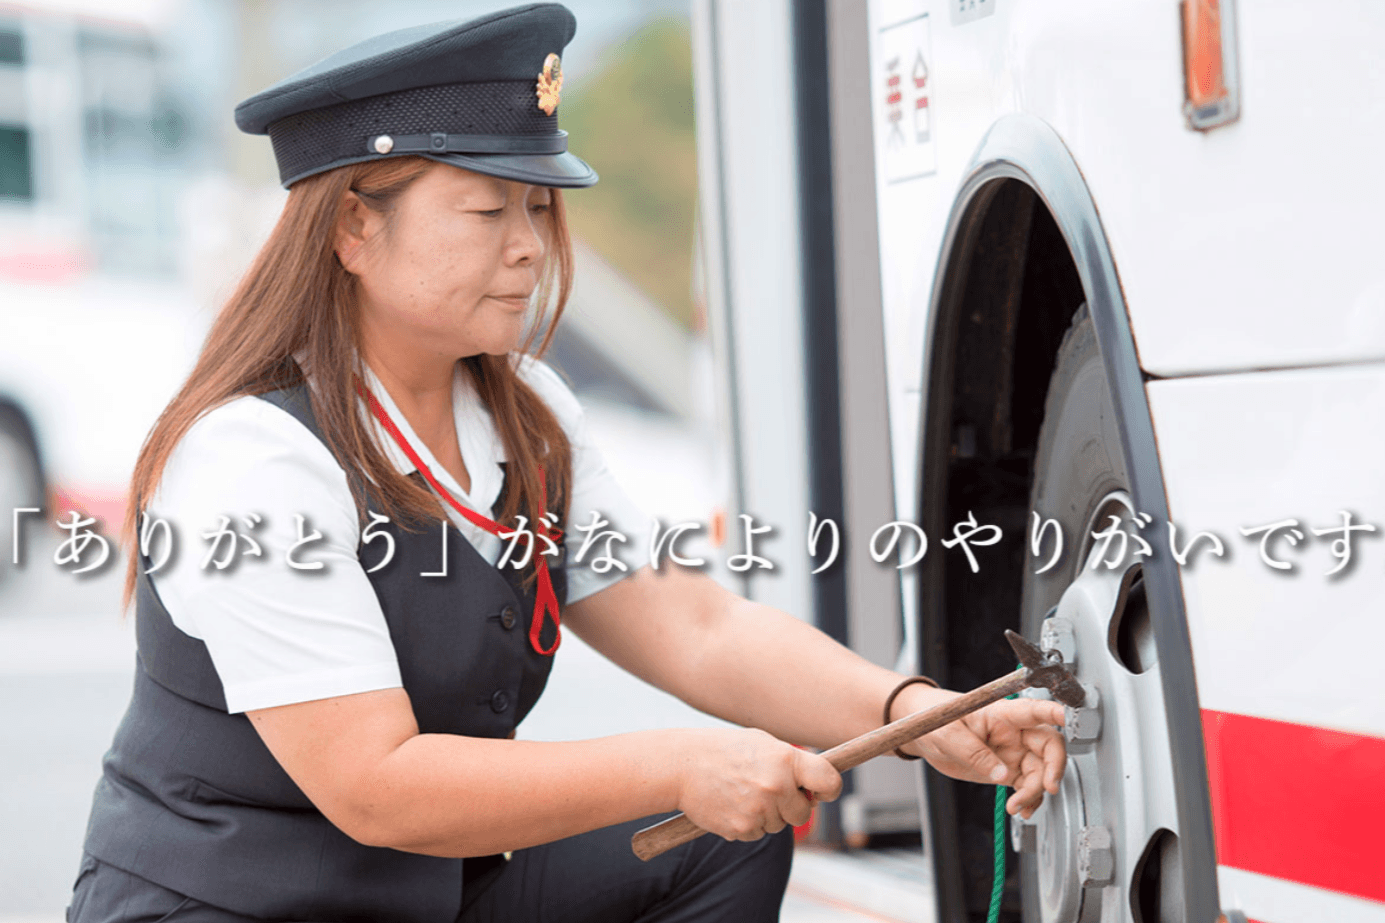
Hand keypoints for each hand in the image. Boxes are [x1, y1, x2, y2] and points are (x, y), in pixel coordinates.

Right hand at [673, 728, 842, 841]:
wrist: (682, 766)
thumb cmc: (726, 751)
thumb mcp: (762, 744)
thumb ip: (792, 763)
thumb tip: (815, 789)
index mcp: (786, 759)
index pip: (828, 781)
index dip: (830, 789)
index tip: (822, 792)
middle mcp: (776, 785)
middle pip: (803, 812)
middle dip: (792, 806)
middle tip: (770, 792)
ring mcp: (759, 809)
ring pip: (779, 825)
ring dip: (768, 815)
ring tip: (743, 793)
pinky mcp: (742, 829)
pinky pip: (757, 834)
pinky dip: (748, 824)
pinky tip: (732, 805)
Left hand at [893, 685, 1066, 818]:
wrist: (924, 735)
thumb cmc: (935, 721)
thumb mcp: (948, 734)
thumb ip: (974, 753)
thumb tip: (1001, 775)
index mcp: (1001, 713)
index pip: (1034, 710)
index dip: (1056, 713)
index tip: (1072, 720)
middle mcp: (1013, 731)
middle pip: (1049, 745)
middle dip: (1054, 767)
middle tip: (1048, 787)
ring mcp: (1013, 752)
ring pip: (1040, 771)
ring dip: (1036, 791)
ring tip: (1017, 807)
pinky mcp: (1007, 770)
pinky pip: (1027, 785)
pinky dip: (1030, 799)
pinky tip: (1022, 809)